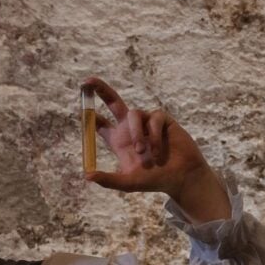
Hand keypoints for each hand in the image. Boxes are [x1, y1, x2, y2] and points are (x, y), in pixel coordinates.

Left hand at [82, 76, 230, 222]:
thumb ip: (108, 180)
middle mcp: (130, 128)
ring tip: (142, 152)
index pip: (100, 123)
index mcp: (119, 140)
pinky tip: (158, 151)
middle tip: (87, 81)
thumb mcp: (128, 183)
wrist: (181, 177)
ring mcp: (146, 122)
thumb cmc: (154, 181)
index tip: (84, 110)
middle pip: (112, 102)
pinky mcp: (162, 119)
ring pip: (134, 113)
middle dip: (101, 90)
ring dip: (136, 133)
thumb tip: (87, 176)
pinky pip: (153, 118)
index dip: (91, 116)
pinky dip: (153, 135)